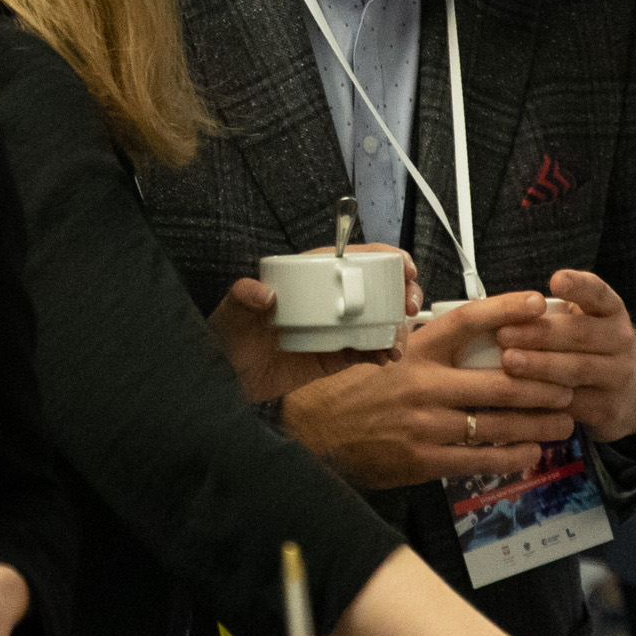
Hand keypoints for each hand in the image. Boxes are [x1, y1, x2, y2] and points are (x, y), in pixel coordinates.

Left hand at [210, 247, 422, 405]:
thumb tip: (264, 294)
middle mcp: (328, 301)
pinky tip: (385, 356)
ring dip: (397, 326)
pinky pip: (365, 351)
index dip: (384, 258)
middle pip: (376, 288)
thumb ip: (243, 296)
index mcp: (309, 278)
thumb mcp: (232, 309)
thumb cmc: (228, 333)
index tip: (403, 268)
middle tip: (409, 305)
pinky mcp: (334, 358)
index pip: (352, 258)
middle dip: (402, 292)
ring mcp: (334, 329)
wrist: (225, 376)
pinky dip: (381, 352)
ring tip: (398, 341)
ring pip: (378, 320)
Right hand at [278, 293, 572, 491]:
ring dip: (536, 424)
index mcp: (413, 350)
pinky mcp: (423, 460)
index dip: (505, 310)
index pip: (466, 321)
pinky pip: (478, 459)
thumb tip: (462, 329)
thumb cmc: (350, 390)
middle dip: (542, 386)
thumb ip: (419, 343)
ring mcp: (425, 424)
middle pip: (499, 382)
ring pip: (496, 423)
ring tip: (562, 422)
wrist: (310, 432)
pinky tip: (529, 454)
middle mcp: (423, 384)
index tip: (537, 304)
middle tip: (569, 385)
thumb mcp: (380, 353)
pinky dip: (510, 457)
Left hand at [496, 270, 635, 444]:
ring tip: (509, 361)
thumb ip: (556, 314)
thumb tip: (505, 310)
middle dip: (540, 333)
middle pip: (581, 334)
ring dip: (540, 366)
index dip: (578, 286)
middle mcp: (620, 340)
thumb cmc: (592, 347)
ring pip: (577, 369)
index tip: (555, 280)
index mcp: (611, 312)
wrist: (633, 392)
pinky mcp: (607, 407)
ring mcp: (617, 375)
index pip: (599, 293)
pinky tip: (518, 393)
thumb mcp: (586, 322)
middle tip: (504, 334)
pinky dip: (543, 398)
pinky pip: (572, 403)